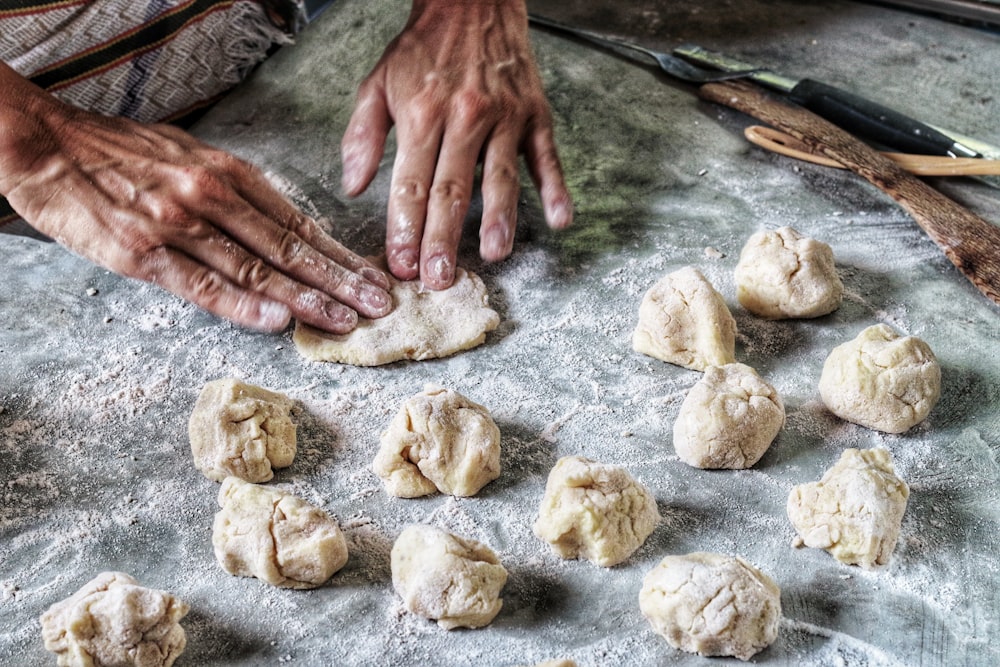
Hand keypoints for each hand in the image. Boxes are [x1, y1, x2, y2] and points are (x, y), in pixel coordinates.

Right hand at [0, 63, 391, 333]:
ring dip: (306, 298)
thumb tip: (278, 225)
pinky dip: (243, 306)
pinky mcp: (143, 254)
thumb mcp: (190, 156)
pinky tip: (278, 321)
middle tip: (379, 306)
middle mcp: (213, 198)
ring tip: (345, 320)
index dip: (339, 255)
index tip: (371, 277)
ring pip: (256, 269)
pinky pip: (202, 285)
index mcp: (229, 174)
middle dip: (341, 280)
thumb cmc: (122, 152)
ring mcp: (179, 227)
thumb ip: (234, 190)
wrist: (47, 144)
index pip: (298, 223)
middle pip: (290, 248)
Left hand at [341, 0, 572, 288]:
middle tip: (439, 278)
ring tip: (493, 255)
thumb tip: (353, 186)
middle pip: (452, 189)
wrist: (472, 2)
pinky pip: (546, 157)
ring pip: (500, 177)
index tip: (401, 264)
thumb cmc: (423, 49)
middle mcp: (464, 117)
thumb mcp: (377, 82)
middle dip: (443, 238)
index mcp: (422, 113)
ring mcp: (504, 117)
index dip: (405, 228)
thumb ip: (362, 135)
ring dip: (497, 219)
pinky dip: (556, 188)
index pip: (412, 183)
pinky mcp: (535, 115)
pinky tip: (560, 219)